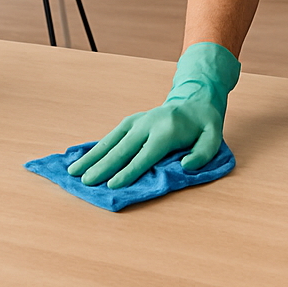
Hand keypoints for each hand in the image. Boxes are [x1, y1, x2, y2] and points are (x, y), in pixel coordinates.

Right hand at [68, 95, 222, 188]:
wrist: (194, 101)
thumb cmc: (203, 127)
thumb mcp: (213, 139)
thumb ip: (201, 155)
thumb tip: (184, 166)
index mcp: (166, 131)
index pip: (144, 155)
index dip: (128, 171)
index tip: (112, 185)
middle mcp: (147, 124)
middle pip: (122, 148)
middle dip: (103, 166)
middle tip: (86, 181)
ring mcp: (136, 121)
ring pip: (110, 140)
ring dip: (92, 156)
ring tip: (74, 170)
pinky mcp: (130, 121)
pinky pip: (110, 135)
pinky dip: (95, 147)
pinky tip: (82, 158)